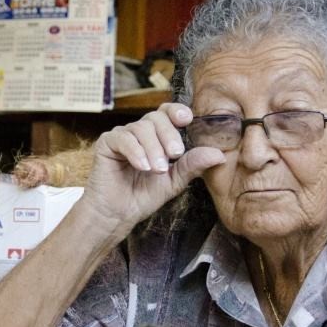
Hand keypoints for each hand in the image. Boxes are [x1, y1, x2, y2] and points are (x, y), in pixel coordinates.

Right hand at [81, 103, 225, 228]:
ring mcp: (122, 135)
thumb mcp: (174, 181)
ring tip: (157, 170)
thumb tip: (219, 155)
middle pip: (156, 118)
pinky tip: (142, 166)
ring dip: (153, 149)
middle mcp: (139, 132)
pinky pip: (123, 138)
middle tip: (175, 156)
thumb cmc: (143, 196)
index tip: (186, 120)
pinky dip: (135, 151)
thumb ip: (192, 165)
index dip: (177, 111)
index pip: (167, 113)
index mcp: (156, 135)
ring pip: (141, 128)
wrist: (118, 214)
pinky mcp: (106, 143)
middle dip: (169, 136)